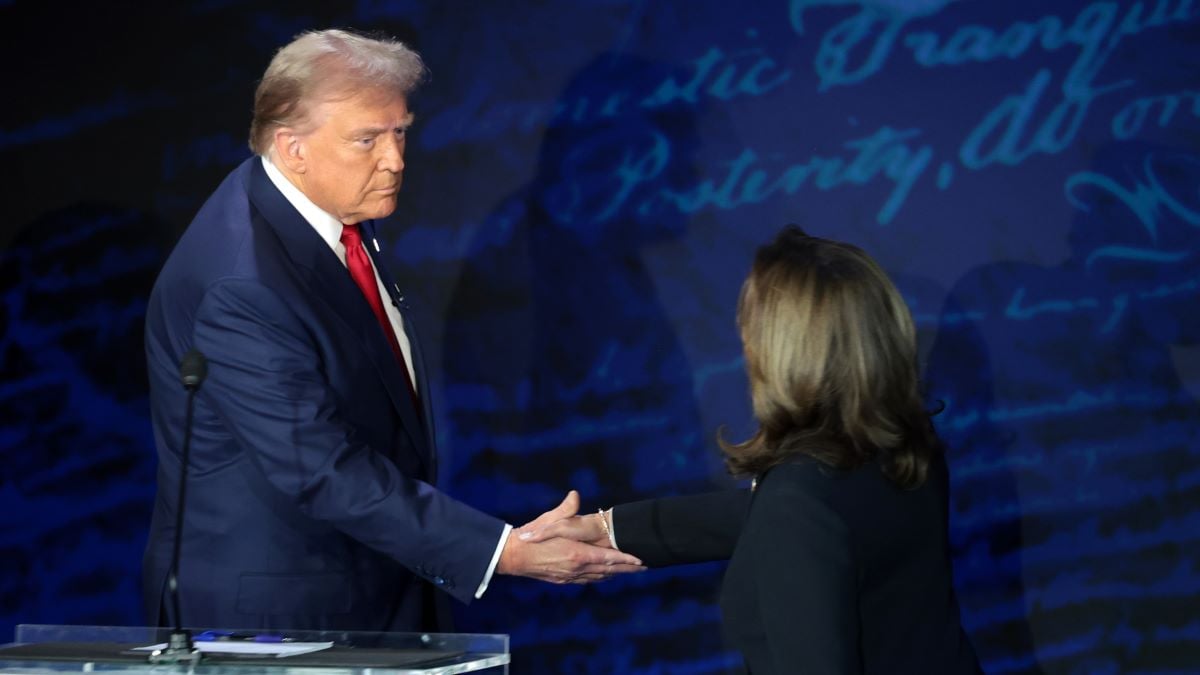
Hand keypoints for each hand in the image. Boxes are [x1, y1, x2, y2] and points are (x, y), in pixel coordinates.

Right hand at [498, 491, 643, 583]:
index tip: (640, 559)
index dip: (626, 560)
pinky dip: (600, 578)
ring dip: (615, 574)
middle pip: (608, 571)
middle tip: (644, 566)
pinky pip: (588, 581)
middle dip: (627, 569)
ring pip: (599, 578)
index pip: (608, 559)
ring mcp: (570, 576)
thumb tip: (575, 495)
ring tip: (630, 571)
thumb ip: (566, 509)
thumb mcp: (549, 519)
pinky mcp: (563, 580)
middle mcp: (577, 568)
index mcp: (577, 554)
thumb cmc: (532, 536)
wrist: (513, 556)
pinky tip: (604, 576)